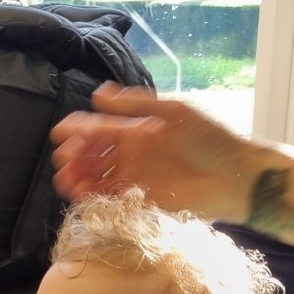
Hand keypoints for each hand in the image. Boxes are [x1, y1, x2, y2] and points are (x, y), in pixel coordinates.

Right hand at [50, 82, 252, 223]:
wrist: (234, 176)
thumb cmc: (208, 139)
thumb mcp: (172, 112)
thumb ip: (135, 104)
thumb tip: (98, 94)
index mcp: (133, 129)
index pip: (96, 127)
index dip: (76, 129)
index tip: (60, 134)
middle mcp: (128, 153)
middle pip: (89, 154)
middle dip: (73, 156)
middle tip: (66, 159)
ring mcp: (130, 176)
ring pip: (92, 177)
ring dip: (76, 177)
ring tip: (67, 179)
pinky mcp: (136, 199)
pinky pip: (105, 198)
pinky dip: (89, 196)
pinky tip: (81, 194)